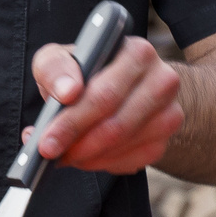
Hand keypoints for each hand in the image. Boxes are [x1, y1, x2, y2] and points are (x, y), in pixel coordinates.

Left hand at [28, 34, 183, 174]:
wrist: (121, 85)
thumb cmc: (86, 71)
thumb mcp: (61, 58)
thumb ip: (55, 67)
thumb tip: (67, 92)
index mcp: (137, 53)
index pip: (105, 94)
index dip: (73, 121)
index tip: (46, 141)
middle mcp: (162, 80)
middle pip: (116, 125)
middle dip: (77, 144)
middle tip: (50, 153)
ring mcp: (169, 113)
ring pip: (123, 146)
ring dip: (88, 156)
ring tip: (64, 153)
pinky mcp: (166, 139)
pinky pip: (133, 161)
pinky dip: (103, 163)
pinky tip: (86, 156)